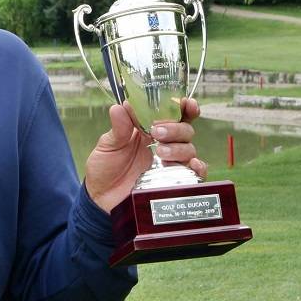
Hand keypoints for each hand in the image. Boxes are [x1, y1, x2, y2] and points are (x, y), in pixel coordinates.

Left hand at [84, 98, 206, 213]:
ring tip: (159, 152)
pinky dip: (198, 167)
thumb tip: (121, 106)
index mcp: (148, 130)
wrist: (102, 198)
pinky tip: (190, 165)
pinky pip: (195, 173)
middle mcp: (163, 144)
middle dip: (175, 128)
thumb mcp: (108, 146)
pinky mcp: (174, 181)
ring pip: (189, 148)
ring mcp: (170, 163)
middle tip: (157, 132)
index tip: (186, 103)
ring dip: (178, 147)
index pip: (172, 114)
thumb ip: (119, 128)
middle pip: (184, 129)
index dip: (183, 106)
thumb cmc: (105, 168)